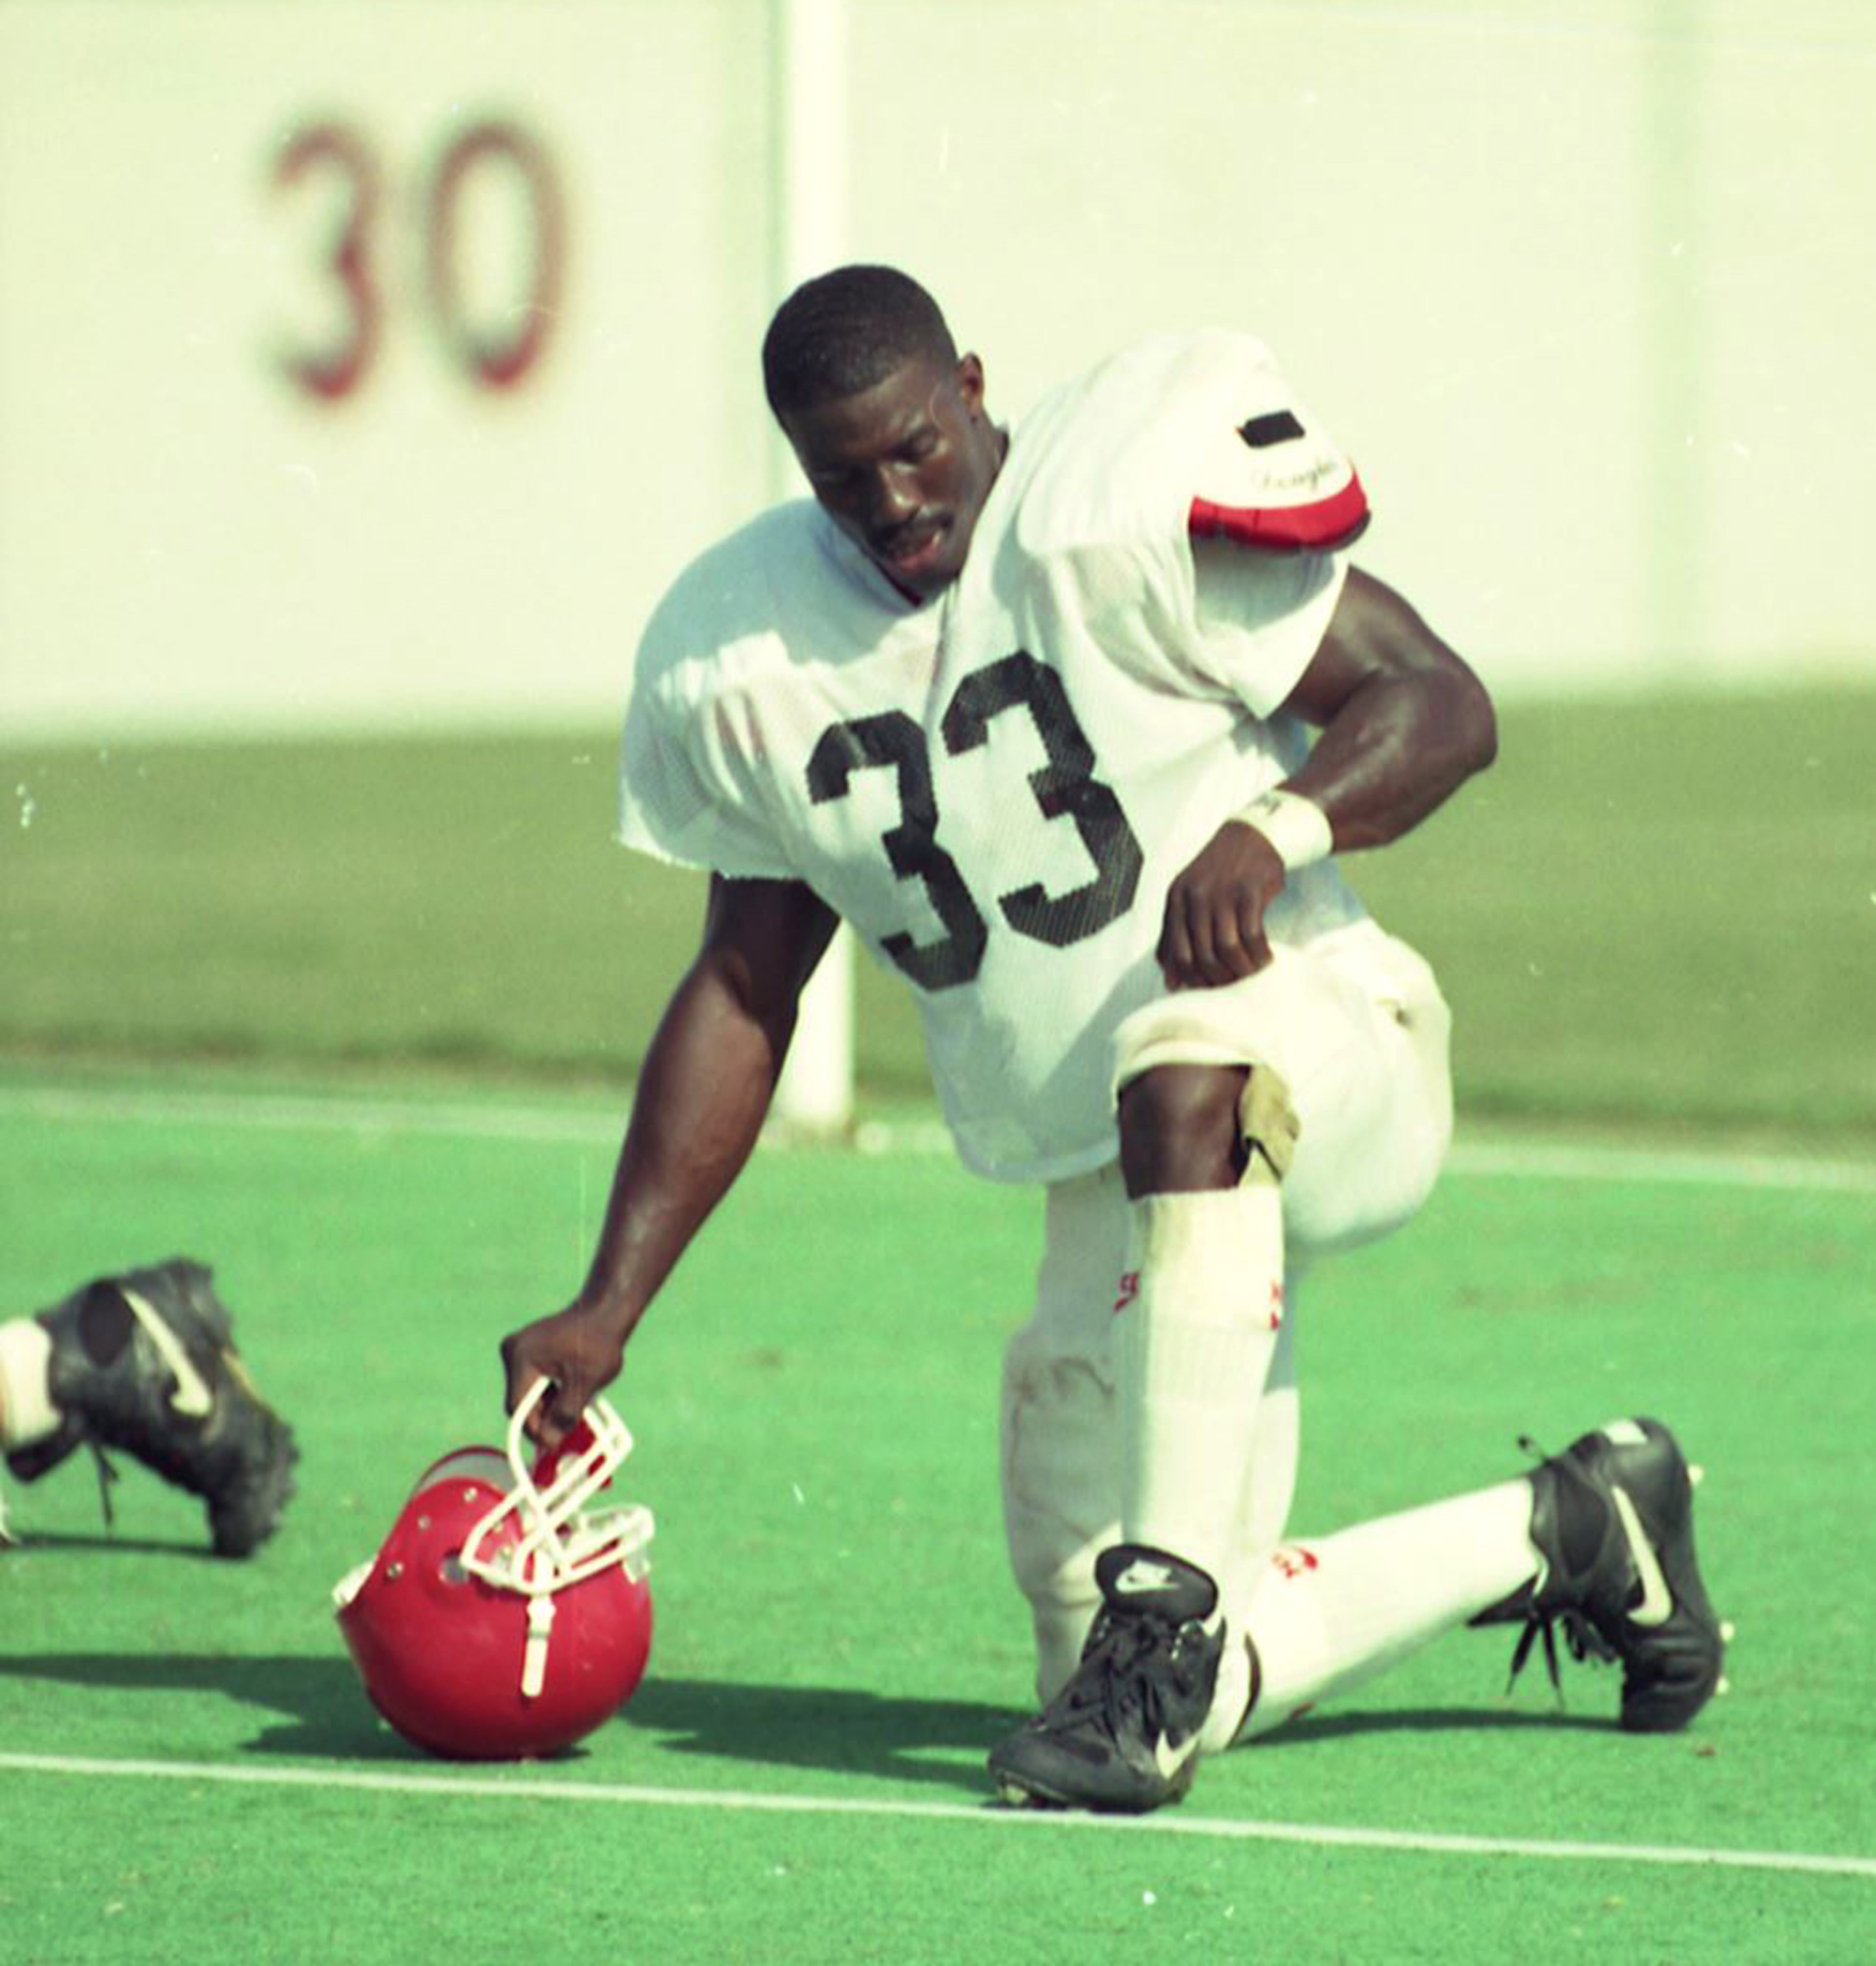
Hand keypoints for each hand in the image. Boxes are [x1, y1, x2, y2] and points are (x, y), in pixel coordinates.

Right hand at [499, 1303, 627, 1450]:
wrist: (605, 1310)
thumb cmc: (599, 1341)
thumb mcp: (585, 1383)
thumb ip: (565, 1415)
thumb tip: (549, 1443)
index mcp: (522, 1357)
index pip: (518, 1406)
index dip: (534, 1430)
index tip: (551, 1445)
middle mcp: (513, 1350)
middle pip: (521, 1400)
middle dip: (543, 1418)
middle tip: (564, 1433)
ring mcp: (519, 1348)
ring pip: (527, 1392)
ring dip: (548, 1405)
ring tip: (572, 1410)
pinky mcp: (528, 1349)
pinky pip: (533, 1380)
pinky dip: (549, 1392)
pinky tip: (568, 1394)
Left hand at [1156, 820, 1284, 988]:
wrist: (1252, 834)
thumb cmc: (1220, 872)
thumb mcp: (1189, 896)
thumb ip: (1175, 935)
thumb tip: (1170, 982)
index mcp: (1176, 899)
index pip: (1176, 953)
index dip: (1191, 978)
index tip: (1208, 987)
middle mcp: (1195, 897)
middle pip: (1202, 956)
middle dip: (1219, 979)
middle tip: (1233, 984)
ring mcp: (1222, 893)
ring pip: (1227, 949)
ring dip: (1241, 969)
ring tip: (1251, 972)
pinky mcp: (1249, 891)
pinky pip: (1252, 935)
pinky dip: (1259, 954)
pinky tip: (1265, 958)